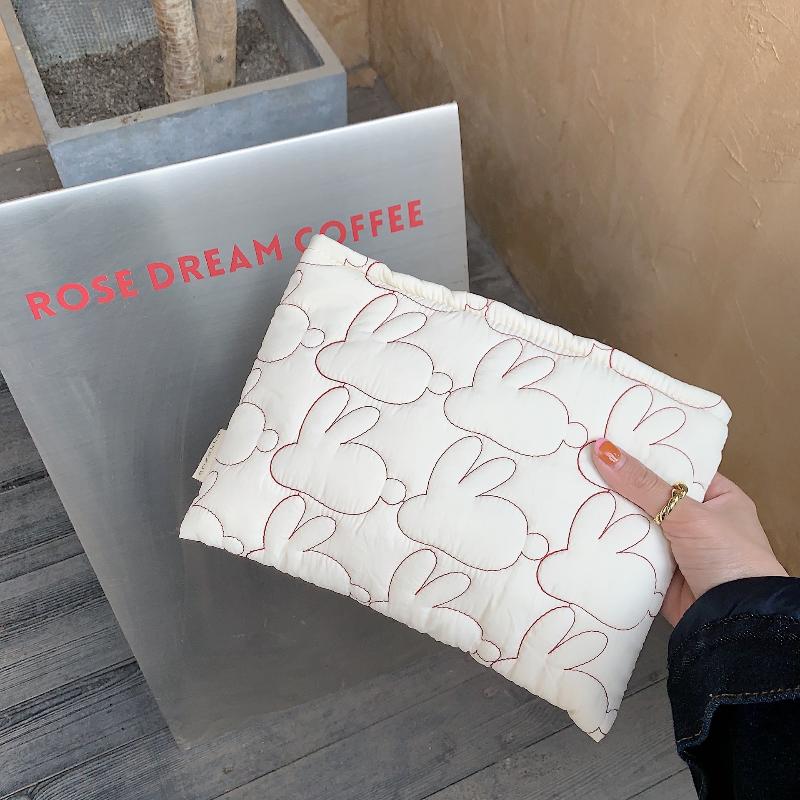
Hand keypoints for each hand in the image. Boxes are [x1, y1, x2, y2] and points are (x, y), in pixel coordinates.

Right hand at [592, 439, 786, 625]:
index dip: (645, 453)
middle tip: (583, 461)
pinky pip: (629, 550)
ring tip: (573, 486)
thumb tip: (603, 450)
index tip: (610, 439)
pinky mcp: (658, 571)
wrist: (733, 621)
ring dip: (613, 514)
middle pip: (651, 494)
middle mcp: (697, 520)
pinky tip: (582, 524)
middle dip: (621, 484)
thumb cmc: (729, 559)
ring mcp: (677, 547)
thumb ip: (643, 484)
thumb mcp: (687, 513)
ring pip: (637, 523)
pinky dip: (611, 543)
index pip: (676, 466)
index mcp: (718, 497)